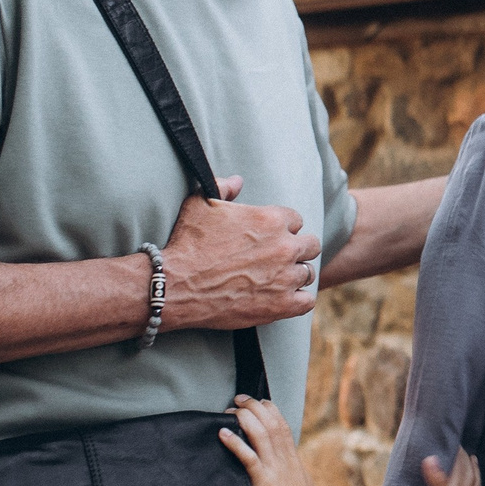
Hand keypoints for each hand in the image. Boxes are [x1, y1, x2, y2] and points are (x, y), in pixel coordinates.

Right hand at [162, 184, 322, 332]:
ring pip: (307, 273)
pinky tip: (282, 299)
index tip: (269, 238)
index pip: (296, 220)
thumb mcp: (200, 204)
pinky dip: (297, 300)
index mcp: (272, 219)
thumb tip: (238, 181)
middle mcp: (285, 247)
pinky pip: (307, 301)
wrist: (173, 285)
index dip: (283, 229)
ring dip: (294, 276)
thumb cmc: (186, 244)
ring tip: (275, 280)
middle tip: (276, 259)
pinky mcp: (282, 305)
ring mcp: (286, 278)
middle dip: (296, 250)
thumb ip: (223, 187)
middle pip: (310, 246)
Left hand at [217, 396, 322, 485]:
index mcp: (294, 464)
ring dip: (245, 418)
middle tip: (240, 399)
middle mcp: (286, 462)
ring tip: (230, 409)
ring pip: (261, 433)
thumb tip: (281, 485)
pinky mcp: (264, 482)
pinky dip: (235, 442)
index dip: (271, 412)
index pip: (284, 429)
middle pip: (272, 424)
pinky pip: (248, 457)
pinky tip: (222, 433)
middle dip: (255, 407)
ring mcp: (276, 470)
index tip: (260, 403)